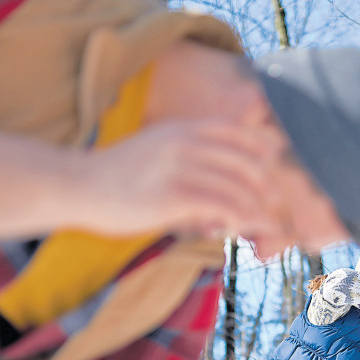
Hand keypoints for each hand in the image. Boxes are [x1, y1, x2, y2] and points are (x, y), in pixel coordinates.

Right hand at [0, 123, 281, 241]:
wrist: (74, 184)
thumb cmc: (119, 176)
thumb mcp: (159, 154)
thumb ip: (195, 164)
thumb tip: (225, 195)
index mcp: (188, 129)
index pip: (246, 135)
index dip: (272, 156)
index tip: (284, 179)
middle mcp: (189, 142)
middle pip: (252, 162)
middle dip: (274, 189)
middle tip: (284, 210)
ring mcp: (181, 166)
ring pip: (242, 186)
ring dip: (262, 210)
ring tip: (271, 228)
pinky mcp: (172, 195)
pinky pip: (223, 206)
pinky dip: (243, 220)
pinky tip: (247, 231)